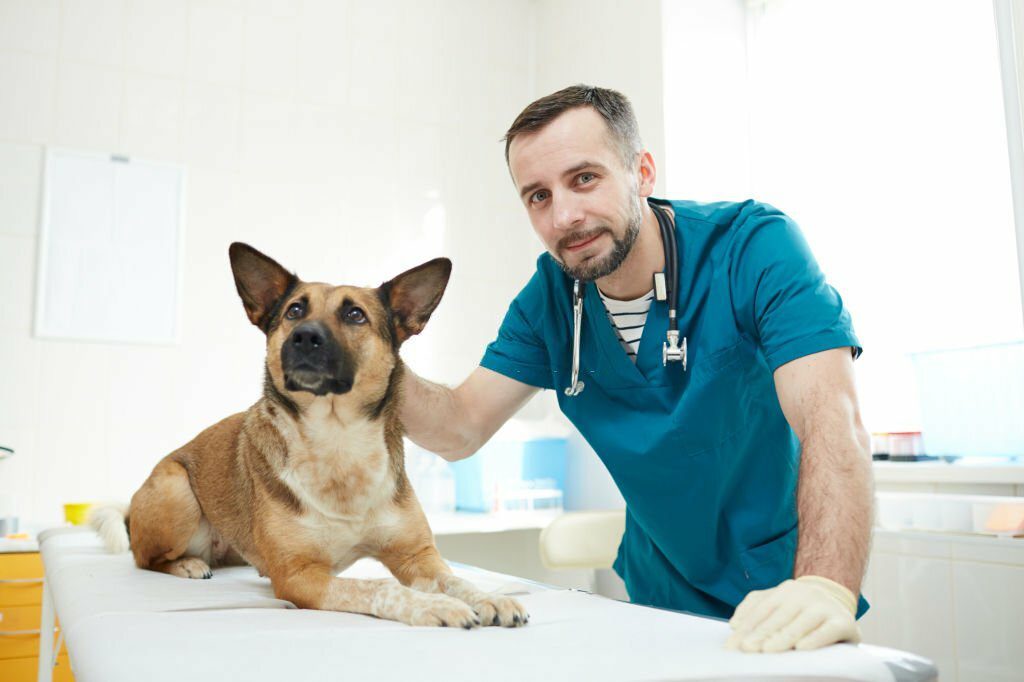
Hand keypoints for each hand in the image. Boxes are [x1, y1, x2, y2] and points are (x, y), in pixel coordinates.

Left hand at [725, 576, 859, 652]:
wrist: (839, 605)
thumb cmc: (801, 610)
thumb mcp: (777, 604)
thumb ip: (754, 609)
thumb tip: (735, 624)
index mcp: (785, 590)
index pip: (762, 610)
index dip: (746, 628)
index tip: (733, 645)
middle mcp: (805, 595)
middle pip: (779, 616)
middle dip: (761, 633)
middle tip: (747, 648)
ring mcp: (824, 606)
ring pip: (801, 623)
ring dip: (783, 637)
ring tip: (768, 650)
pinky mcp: (843, 621)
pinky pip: (827, 631)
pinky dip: (814, 639)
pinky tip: (801, 648)